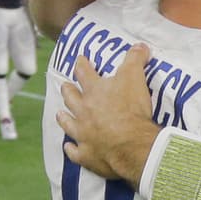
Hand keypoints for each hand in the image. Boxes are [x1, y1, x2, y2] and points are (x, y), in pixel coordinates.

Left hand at [57, 44, 159, 184]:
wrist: (131, 145)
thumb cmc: (132, 109)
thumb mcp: (136, 78)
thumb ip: (135, 60)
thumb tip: (140, 45)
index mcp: (94, 92)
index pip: (85, 73)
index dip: (82, 65)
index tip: (80, 59)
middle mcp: (83, 111)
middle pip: (71, 98)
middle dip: (68, 91)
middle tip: (65, 86)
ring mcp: (82, 134)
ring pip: (68, 124)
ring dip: (64, 118)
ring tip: (60, 114)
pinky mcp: (86, 154)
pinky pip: (74, 152)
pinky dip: (71, 149)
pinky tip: (69, 146)